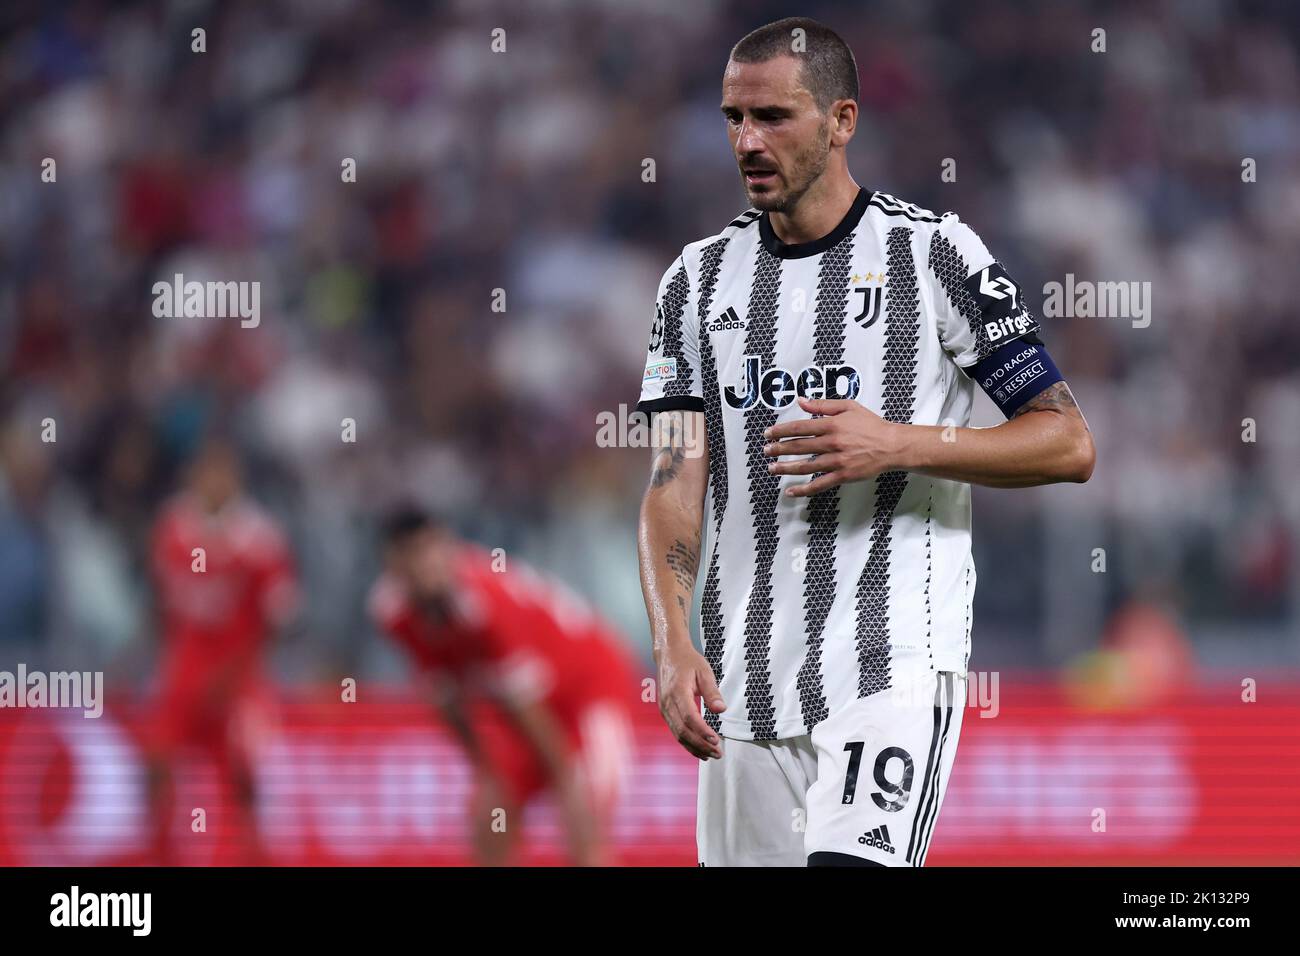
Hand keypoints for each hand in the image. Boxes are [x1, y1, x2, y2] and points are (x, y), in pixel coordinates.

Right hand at [656, 640, 725, 759]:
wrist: (669, 654)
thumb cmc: (688, 661)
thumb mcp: (704, 672)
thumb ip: (712, 692)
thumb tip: (721, 710)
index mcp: (678, 691)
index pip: (690, 717)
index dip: (702, 731)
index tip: (716, 740)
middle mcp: (668, 703)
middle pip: (683, 730)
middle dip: (700, 745)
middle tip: (717, 753)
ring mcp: (664, 708)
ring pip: (678, 734)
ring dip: (694, 747)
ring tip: (711, 755)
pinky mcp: (665, 712)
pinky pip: (675, 731)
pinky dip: (687, 742)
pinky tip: (698, 749)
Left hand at [763, 397, 908, 497]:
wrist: (892, 445)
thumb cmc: (871, 425)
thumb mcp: (849, 407)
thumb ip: (823, 405)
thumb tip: (801, 401)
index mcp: (831, 424)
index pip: (799, 427)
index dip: (781, 431)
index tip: (768, 433)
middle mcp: (831, 443)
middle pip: (798, 446)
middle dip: (779, 448)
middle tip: (765, 450)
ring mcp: (836, 461)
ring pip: (805, 466)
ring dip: (785, 468)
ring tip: (771, 468)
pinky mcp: (843, 476)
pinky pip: (819, 484)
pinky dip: (804, 489)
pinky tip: (790, 491)